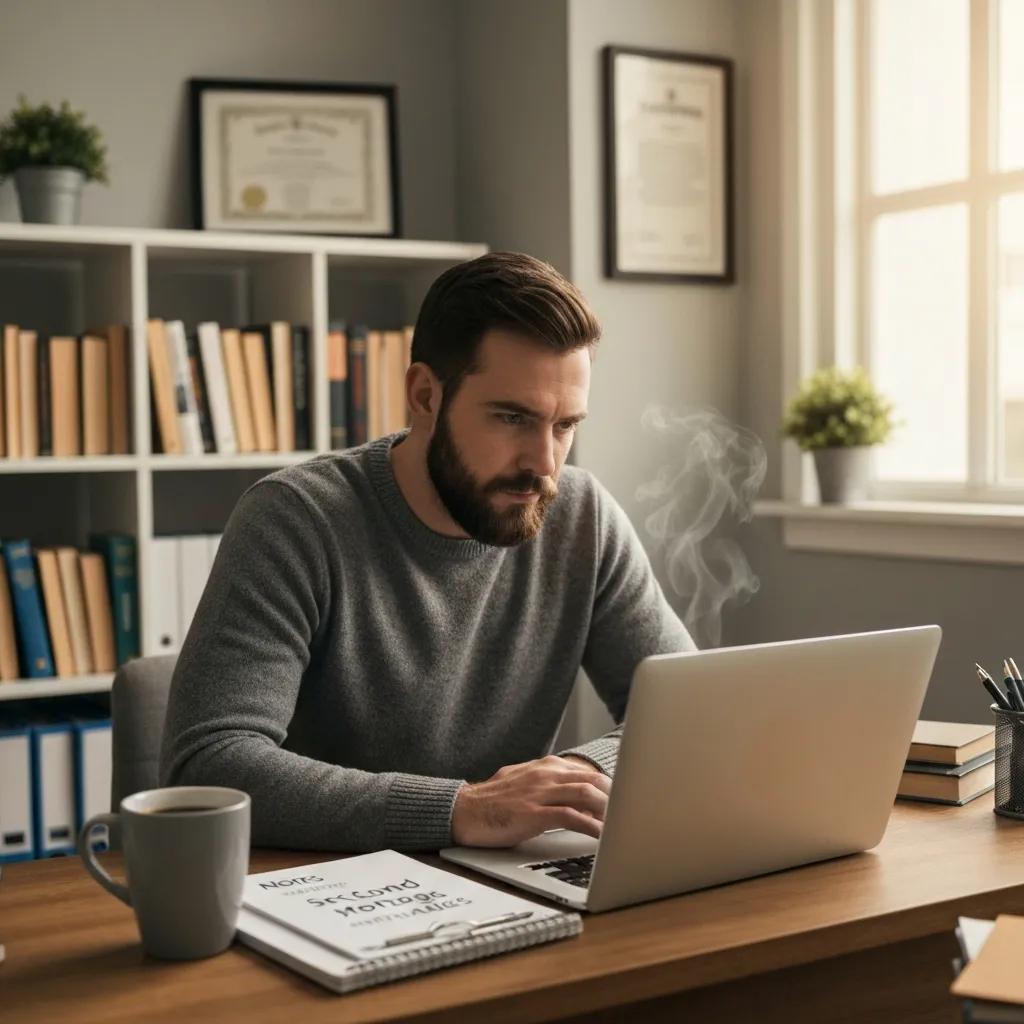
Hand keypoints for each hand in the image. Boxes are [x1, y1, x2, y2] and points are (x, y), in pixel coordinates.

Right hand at [451, 755, 610, 847]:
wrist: (463, 810)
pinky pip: (571, 817)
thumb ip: (551, 788)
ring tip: (623, 824)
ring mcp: (540, 792)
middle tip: (632, 813)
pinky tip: (602, 837)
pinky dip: (591, 827)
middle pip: (593, 780)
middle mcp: (545, 774)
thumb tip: (578, 801)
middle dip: (617, 797)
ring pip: (586, 794)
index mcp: (545, 767)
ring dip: (610, 810)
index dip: (610, 787)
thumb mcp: (525, 785)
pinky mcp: (533, 813)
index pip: (587, 772)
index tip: (625, 800)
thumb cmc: (493, 802)